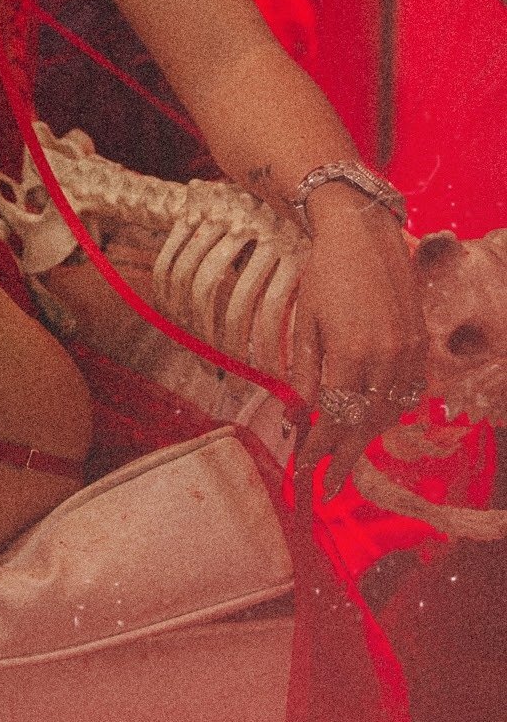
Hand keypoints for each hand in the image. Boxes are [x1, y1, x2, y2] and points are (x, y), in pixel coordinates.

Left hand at [289, 194, 428, 496]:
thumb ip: (304, 369)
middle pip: (363, 424)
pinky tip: (372, 422)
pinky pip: (408, 393)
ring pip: (388, 413)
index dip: (318, 447)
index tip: (304, 470)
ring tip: (344, 457)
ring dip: (365, 438)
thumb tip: (301, 411)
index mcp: (351, 354)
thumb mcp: (305, 320)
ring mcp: (408, 353)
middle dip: (343, 458)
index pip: (334, 417)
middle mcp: (385, 358)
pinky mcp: (420, 345)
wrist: (364, 234)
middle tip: (326, 487)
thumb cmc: (325, 273)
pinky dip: (389, 413)